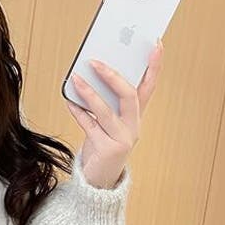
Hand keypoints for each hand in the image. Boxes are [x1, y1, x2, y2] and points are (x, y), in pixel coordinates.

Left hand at [65, 40, 163, 188]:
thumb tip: (91, 75)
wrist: (99, 180)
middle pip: (129, 96)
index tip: (156, 44)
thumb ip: (106, 102)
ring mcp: (121, 140)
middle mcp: (133, 127)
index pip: (149, 87)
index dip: (154, 66)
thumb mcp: (108, 123)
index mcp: (136, 116)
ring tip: (75, 78)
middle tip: (95, 61)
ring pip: (106, 111)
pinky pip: (90, 126)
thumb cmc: (102, 146)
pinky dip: (78, 112)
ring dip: (89, 93)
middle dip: (113, 76)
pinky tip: (68, 99)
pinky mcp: (106, 150)